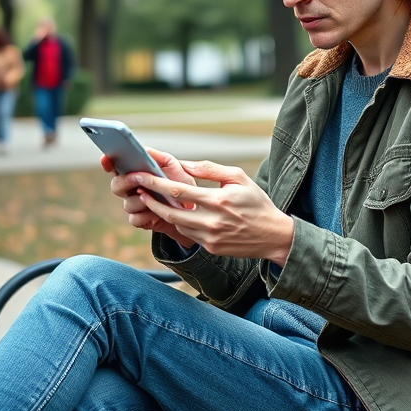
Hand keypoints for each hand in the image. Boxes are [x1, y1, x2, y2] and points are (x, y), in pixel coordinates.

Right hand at [103, 148, 196, 248]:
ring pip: (127, 203)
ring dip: (141, 200)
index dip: (108, 162)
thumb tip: (144, 149)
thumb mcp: (174, 167)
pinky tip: (157, 213)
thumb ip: (159, 157)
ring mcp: (134, 205)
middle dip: (126, 181)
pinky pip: (135, 218)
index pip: (117, 166)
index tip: (106, 158)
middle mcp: (132, 188)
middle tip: (137, 178)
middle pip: (116, 185)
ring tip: (157, 198)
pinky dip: (146, 215)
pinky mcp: (140, 220)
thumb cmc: (181, 186)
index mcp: (137, 173)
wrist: (192, 210)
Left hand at [132, 160, 293, 265]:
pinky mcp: (210, 248)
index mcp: (219, 200)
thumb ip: (210, 169)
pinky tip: (172, 212)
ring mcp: (210, 237)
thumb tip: (185, 163)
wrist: (273, 236)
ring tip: (150, 199)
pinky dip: (177, 222)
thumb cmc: (256, 202)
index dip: (155, 183)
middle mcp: (212, 221)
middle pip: (170, 211)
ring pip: (176, 224)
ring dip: (161, 211)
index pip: (179, 190)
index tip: (140, 175)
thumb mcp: (238, 178)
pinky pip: (186, 234)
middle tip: (136, 188)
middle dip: (150, 199)